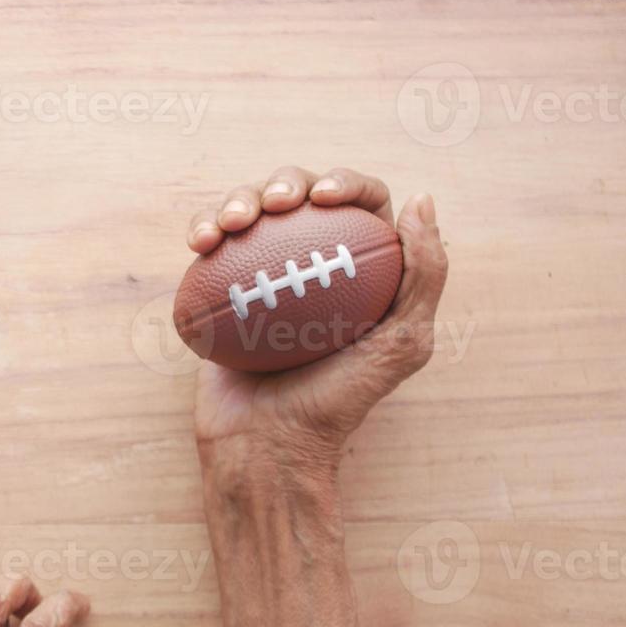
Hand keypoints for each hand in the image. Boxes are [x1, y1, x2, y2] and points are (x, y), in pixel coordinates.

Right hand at [184, 166, 448, 460]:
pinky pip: (211, 245)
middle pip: (301, 195)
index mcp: (363, 270)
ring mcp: (262, 275)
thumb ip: (424, 275)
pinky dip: (203, 229)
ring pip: (251, 209)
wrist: (263, 445)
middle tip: (274, 206)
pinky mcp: (219, 289)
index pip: (361, 205)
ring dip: (238, 198)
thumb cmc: (335, 403)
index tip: (322, 198)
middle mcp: (313, 266)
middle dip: (284, 181)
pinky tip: (201, 241)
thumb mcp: (404, 345)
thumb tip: (421, 200)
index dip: (345, 182)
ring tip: (230, 225)